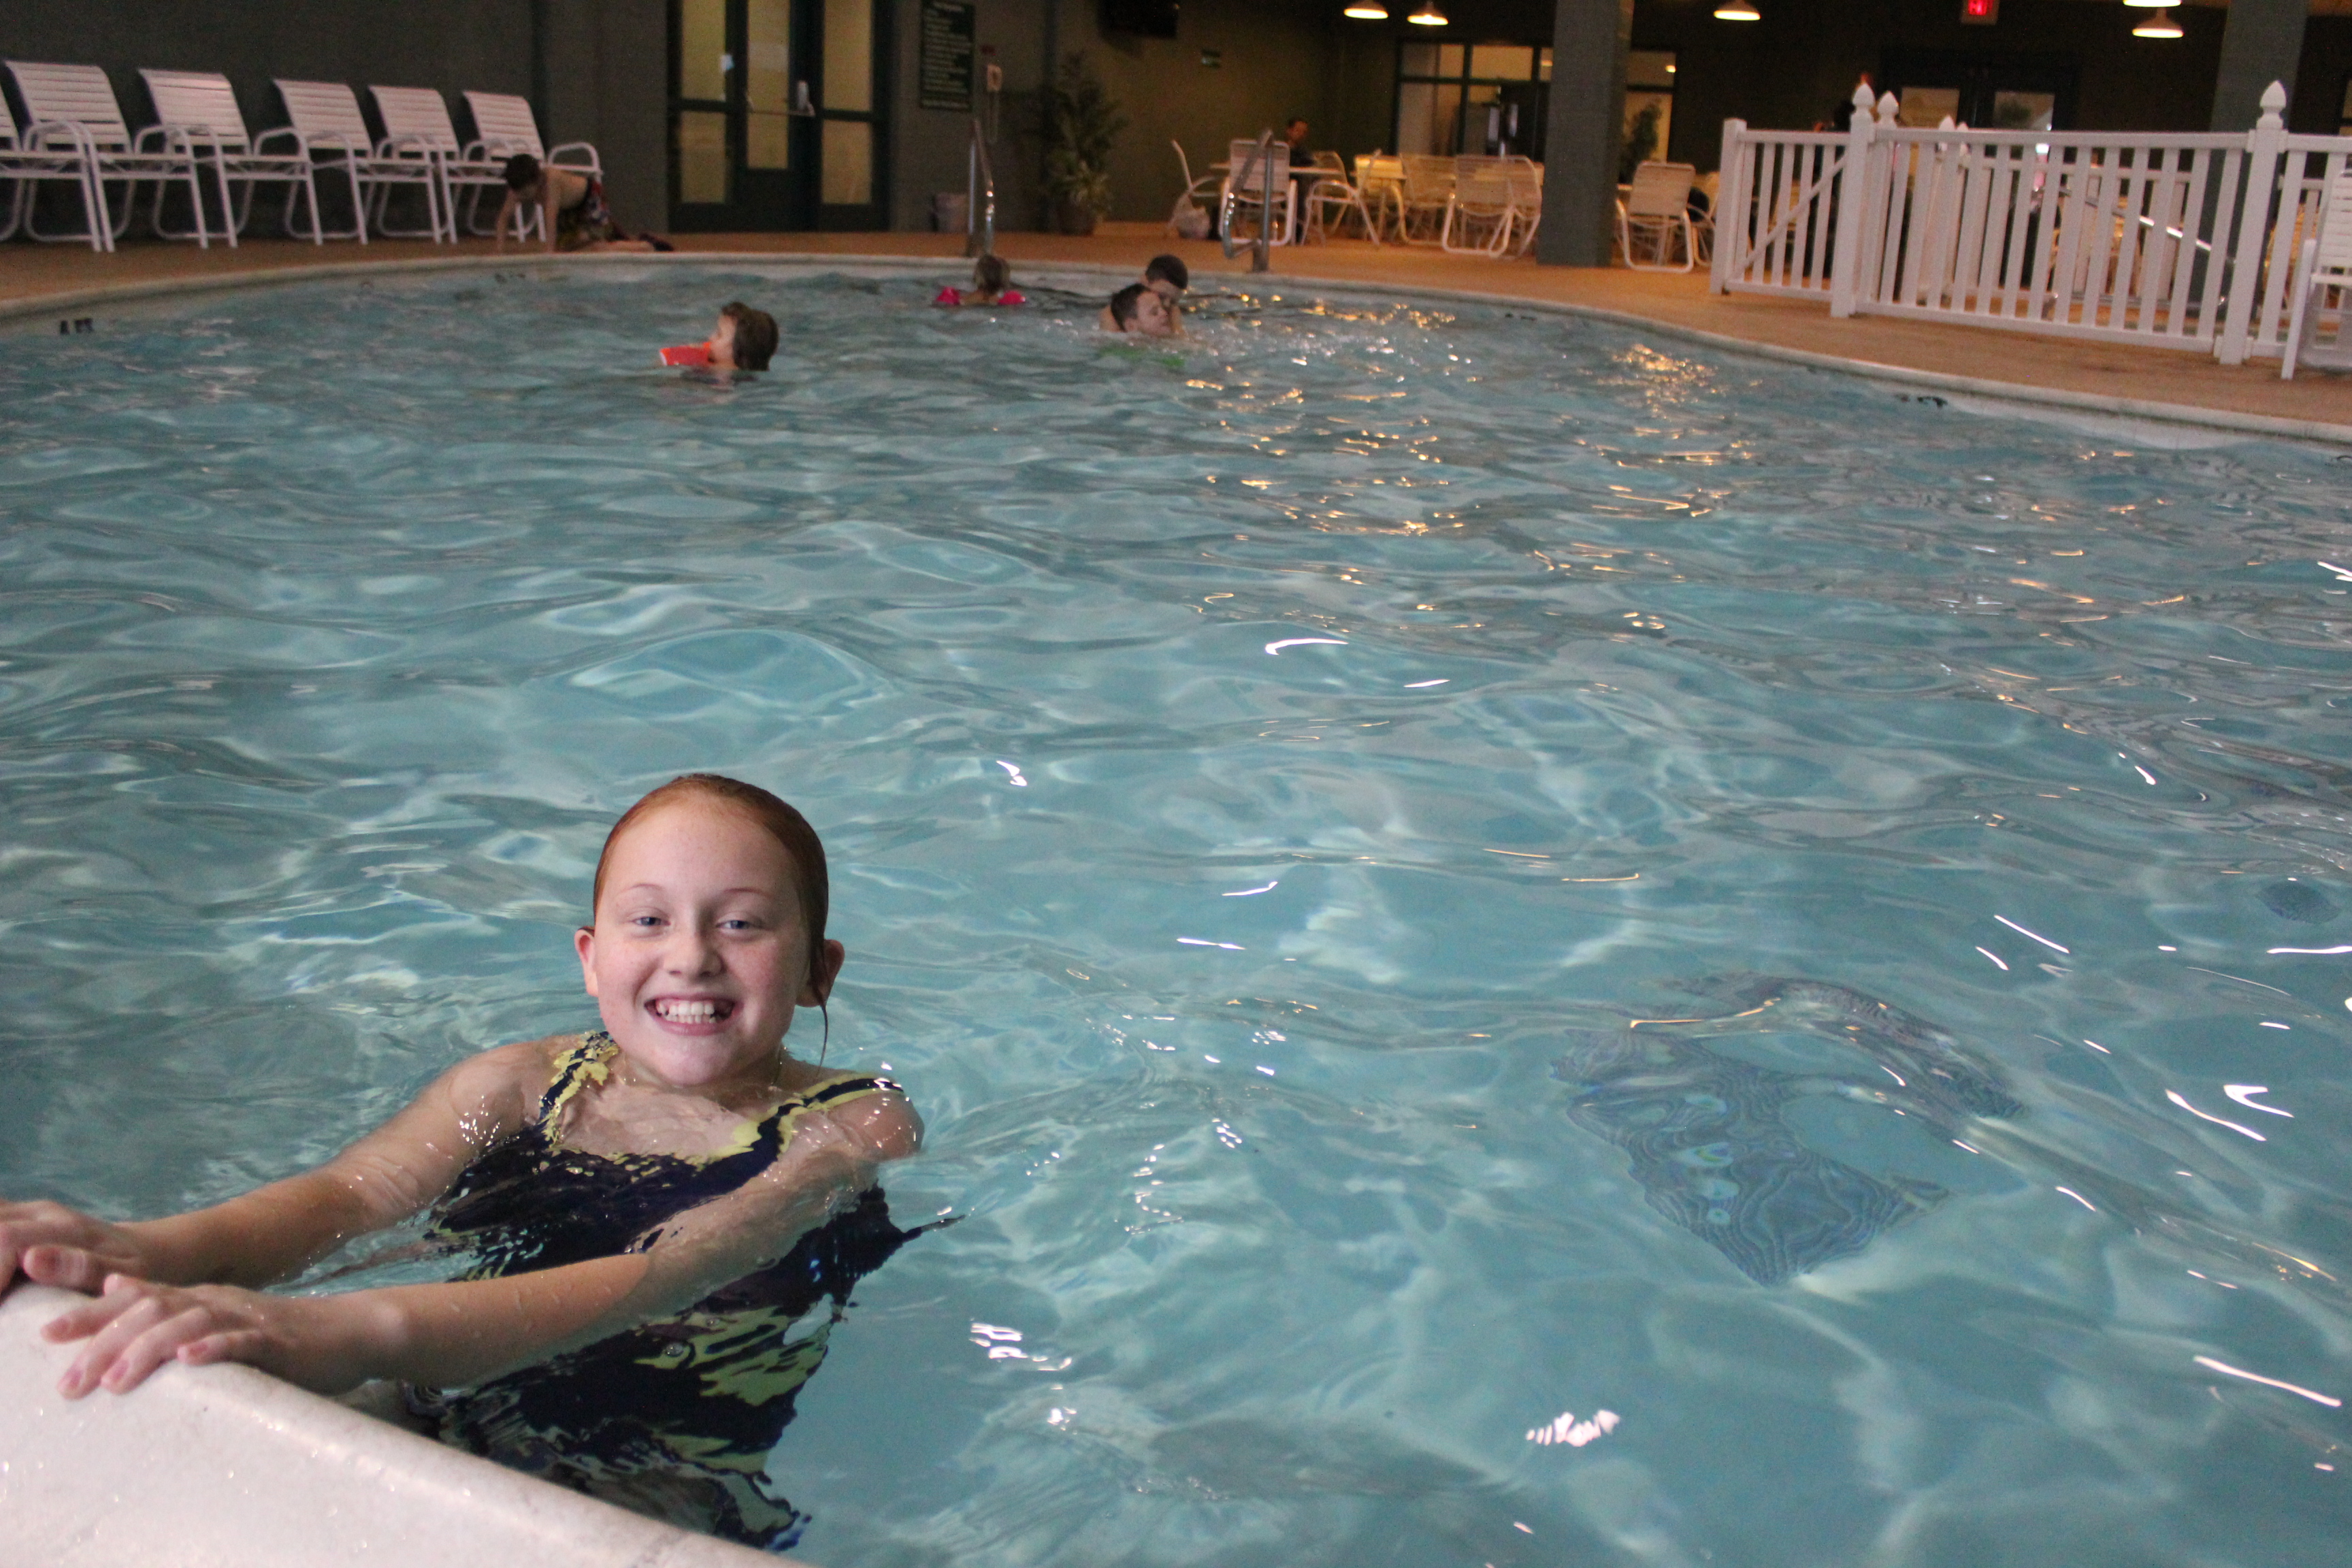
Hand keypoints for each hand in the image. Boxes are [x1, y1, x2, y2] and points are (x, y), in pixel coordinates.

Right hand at [0, 1200, 155, 1294]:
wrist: (143, 1251)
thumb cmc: (134, 1270)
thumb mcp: (124, 1273)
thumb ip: (81, 1268)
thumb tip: (32, 1259)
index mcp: (62, 1228)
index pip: (5, 1240)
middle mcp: (39, 1213)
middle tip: (1, 1306)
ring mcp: (26, 1212)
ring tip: (2, 1298)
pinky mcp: (17, 1217)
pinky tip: (1, 1278)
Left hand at [40, 1273, 382, 1397]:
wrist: (347, 1331)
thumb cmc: (276, 1335)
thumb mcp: (216, 1317)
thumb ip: (169, 1306)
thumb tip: (114, 1290)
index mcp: (196, 1297)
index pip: (133, 1300)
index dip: (89, 1314)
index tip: (45, 1333)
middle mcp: (215, 1301)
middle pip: (151, 1312)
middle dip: (105, 1342)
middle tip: (69, 1378)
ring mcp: (247, 1318)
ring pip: (190, 1324)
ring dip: (150, 1350)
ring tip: (118, 1380)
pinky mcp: (278, 1340)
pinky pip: (244, 1341)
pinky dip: (216, 1347)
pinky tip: (192, 1359)